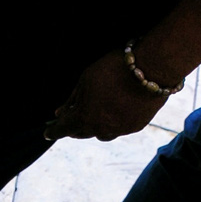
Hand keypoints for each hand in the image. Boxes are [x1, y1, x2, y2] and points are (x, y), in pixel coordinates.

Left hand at [44, 49, 173, 142]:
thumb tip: (60, 112)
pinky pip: (119, 129)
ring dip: (94, 126)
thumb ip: (72, 100)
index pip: (62, 130)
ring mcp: (119, 130)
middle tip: (70, 119)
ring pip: (101, 134)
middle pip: (81, 133)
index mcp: (83, 118)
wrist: (153, 67)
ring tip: (94, 114)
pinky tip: (115, 111)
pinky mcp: (136, 126)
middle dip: (73, 126)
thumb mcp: (85, 80)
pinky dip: (113, 122)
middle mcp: (100, 129)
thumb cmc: (114, 69)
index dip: (53, 131)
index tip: (47, 132)